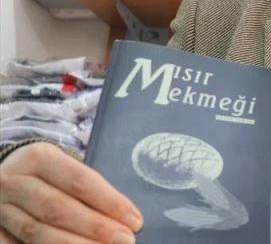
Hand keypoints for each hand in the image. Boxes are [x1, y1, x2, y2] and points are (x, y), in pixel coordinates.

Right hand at [0, 142, 142, 242]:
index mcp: (39, 157)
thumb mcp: (64, 169)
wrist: (6, 178)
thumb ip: (88, 190)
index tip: (135, 221)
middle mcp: (14, 180)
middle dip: (95, 227)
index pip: (80, 181)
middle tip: (125, 240)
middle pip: (59, 208)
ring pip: (37, 232)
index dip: (109, 202)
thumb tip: (124, 219)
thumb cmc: (46, 176)